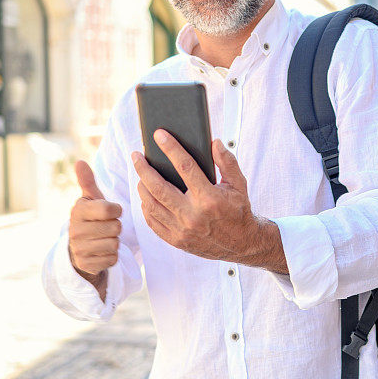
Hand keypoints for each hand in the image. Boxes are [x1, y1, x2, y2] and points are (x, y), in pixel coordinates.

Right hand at [69, 161, 121, 283]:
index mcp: (78, 211)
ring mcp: (79, 249)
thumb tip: (80, 162)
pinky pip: (112, 259)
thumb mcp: (90, 199)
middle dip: (116, 227)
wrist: (78, 249)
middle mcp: (75, 230)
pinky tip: (102, 252)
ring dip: (114, 242)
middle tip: (106, 227)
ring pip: (115, 244)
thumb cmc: (91, 218)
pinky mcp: (85, 265)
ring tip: (104, 238)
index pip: (110, 209)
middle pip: (116, 227)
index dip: (116, 210)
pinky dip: (112, 256)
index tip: (110, 211)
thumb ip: (88, 181)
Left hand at [132, 131, 284, 269]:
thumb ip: (227, 162)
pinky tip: (146, 195)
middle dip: (144, 168)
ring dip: (142, 186)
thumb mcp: (239, 184)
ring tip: (140, 173)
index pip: (185, 167)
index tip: (159, 135)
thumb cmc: (238, 209)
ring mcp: (182, 230)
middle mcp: (193, 215)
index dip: (171, 148)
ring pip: (151, 204)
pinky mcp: (176, 240)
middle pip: (158, 187)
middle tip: (136, 155)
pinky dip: (146, 206)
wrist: (241, 243)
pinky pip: (152, 221)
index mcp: (210, 198)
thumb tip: (214, 143)